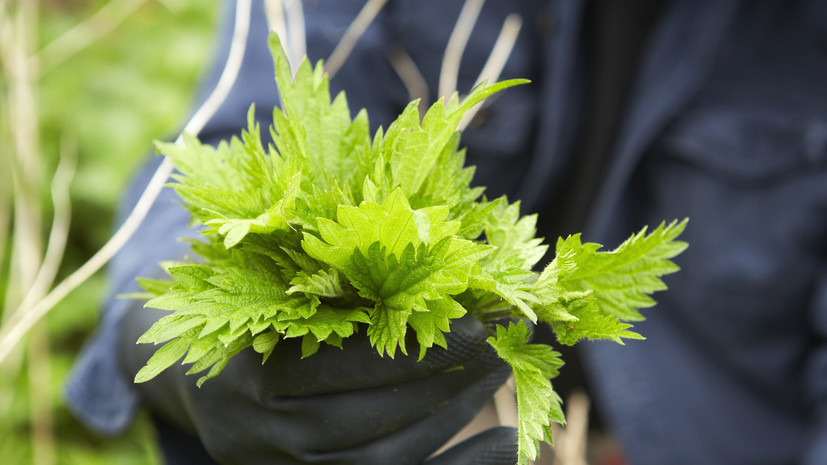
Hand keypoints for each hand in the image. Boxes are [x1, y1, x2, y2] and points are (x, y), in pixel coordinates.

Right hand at [119, 302, 515, 464]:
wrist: (193, 384)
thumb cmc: (242, 321)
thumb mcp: (269, 296)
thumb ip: (328, 291)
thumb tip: (427, 269)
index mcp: (248, 372)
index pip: (345, 366)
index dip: (416, 348)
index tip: (476, 324)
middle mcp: (260, 433)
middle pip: (367, 419)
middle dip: (441, 386)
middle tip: (493, 351)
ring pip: (380, 460)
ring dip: (447, 420)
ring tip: (490, 380)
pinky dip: (443, 459)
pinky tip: (494, 443)